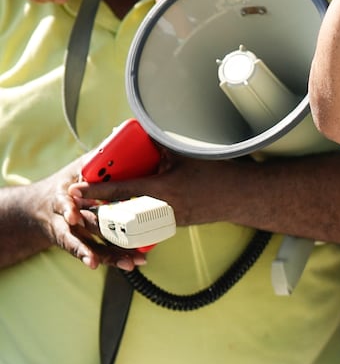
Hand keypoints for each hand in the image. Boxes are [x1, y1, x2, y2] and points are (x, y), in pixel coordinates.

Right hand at [25, 158, 146, 271]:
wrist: (38, 209)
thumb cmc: (65, 184)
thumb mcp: (75, 169)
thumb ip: (95, 158)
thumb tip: (118, 134)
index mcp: (63, 198)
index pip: (64, 203)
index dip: (68, 208)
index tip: (72, 215)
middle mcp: (65, 220)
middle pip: (80, 230)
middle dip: (93, 236)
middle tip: (109, 242)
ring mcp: (72, 235)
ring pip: (90, 247)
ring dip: (110, 255)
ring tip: (128, 263)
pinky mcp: (80, 244)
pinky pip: (97, 253)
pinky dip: (112, 258)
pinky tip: (129, 264)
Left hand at [73, 152, 234, 228]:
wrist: (239, 196)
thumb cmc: (216, 173)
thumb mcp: (187, 155)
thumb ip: (162, 146)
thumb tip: (143, 132)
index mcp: (162, 189)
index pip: (121, 190)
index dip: (96, 190)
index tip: (77, 190)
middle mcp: (162, 208)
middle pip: (119, 215)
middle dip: (97, 211)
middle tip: (80, 205)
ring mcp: (167, 221)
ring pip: (130, 226)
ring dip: (111, 222)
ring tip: (97, 215)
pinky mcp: (173, 227)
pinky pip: (145, 230)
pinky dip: (131, 227)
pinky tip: (124, 222)